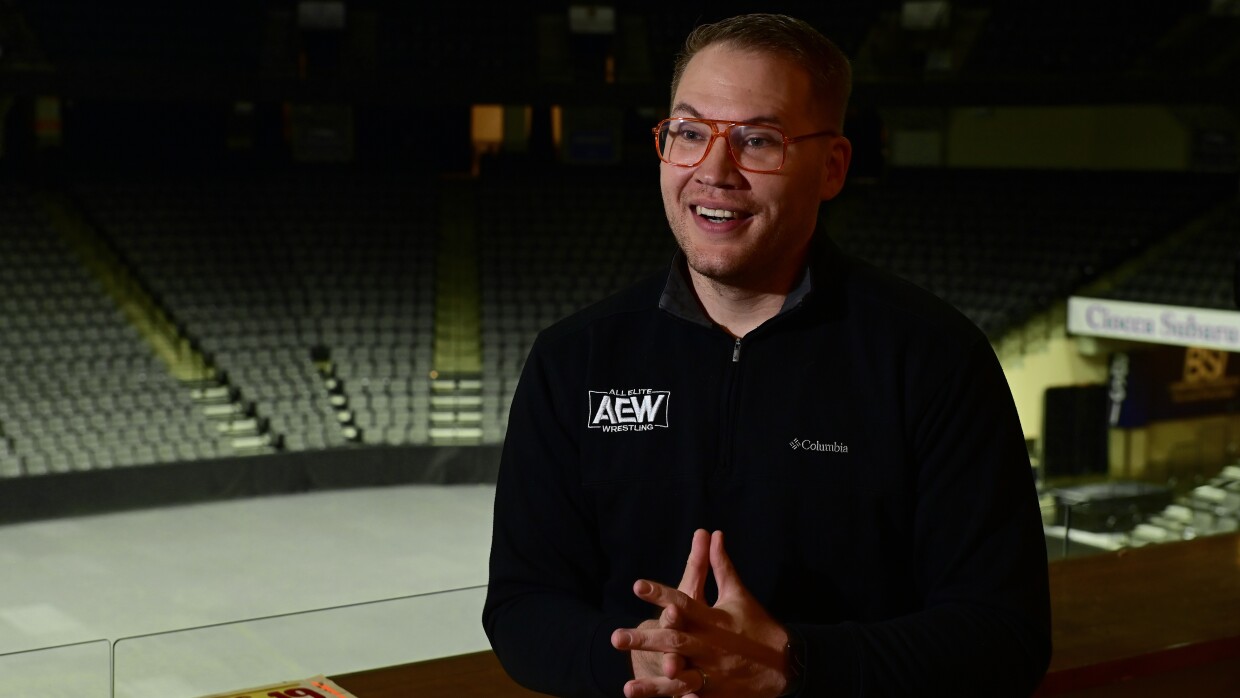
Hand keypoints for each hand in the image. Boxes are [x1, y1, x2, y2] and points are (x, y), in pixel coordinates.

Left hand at [612, 530, 790, 697]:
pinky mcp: (715, 690)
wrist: (785, 664)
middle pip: (673, 640)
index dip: (660, 594)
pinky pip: (690, 695)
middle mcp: (710, 644)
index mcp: (713, 618)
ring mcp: (712, 669)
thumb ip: (720, 566)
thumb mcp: (738, 594)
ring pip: (679, 675)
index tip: (637, 586)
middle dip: (644, 640)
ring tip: (627, 687)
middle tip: (616, 637)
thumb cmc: (757, 625)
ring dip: (653, 684)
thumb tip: (713, 533)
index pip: (684, 602)